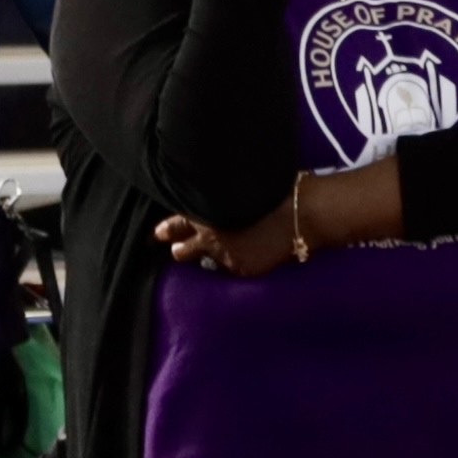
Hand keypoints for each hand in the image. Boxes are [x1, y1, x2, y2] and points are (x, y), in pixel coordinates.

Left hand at [161, 199, 308, 278]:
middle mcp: (209, 238)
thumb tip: (210, 200)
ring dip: (208, 258)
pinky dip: (235, 263)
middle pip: (181, 251)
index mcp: (204, 214)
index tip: (156, 235)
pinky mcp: (244, 269)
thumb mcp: (236, 188)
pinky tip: (245, 255)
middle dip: (180, 249)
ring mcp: (226, 256)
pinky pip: (232, 269)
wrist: (301, 212)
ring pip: (207, 263)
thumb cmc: (273, 190)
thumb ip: (217, 199)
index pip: (172, 226)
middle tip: (179, 248)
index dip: (163, 231)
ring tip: (216, 254)